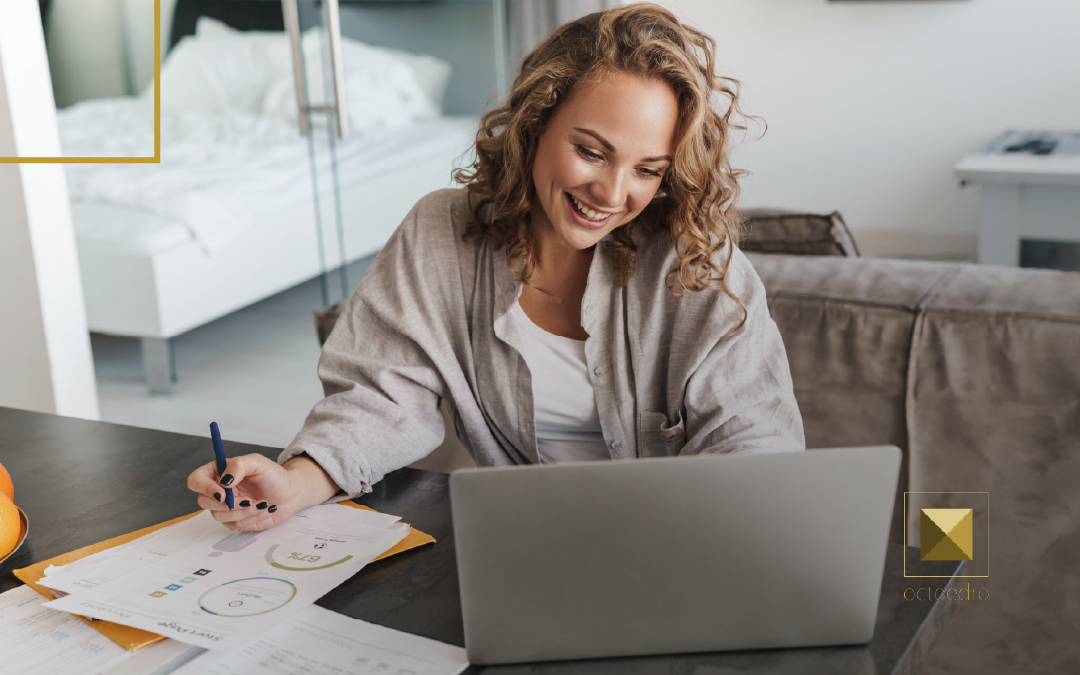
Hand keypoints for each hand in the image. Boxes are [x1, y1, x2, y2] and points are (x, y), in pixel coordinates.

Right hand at [186, 454, 339, 530]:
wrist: (289, 494)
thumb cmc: (273, 475)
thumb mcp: (258, 462)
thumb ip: (238, 465)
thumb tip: (223, 480)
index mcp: (218, 472)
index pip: (196, 480)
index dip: (204, 488)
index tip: (223, 493)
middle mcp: (217, 489)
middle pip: (203, 501)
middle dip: (228, 503)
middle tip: (249, 499)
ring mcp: (224, 507)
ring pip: (218, 516)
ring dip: (242, 511)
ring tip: (261, 502)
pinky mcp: (233, 520)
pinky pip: (232, 525)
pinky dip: (250, 518)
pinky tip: (262, 509)